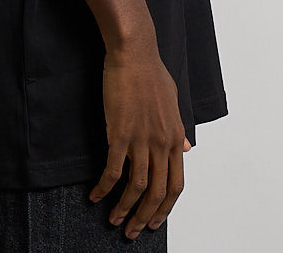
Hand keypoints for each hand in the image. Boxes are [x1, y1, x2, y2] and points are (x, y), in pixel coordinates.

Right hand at [87, 39, 190, 238]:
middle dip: (144, 217)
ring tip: (114, 220)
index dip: (165, 207)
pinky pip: (113, 170)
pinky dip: (104, 187)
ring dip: (124, 208)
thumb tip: (186, 150)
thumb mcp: (174, 101)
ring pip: (136, 187)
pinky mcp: (120, 133)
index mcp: (175, 136)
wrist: (134, 52)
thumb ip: (179, 130)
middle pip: (156, 192)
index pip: (176, 184)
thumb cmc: (151, 72)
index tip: (155, 220)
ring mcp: (141, 139)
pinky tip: (96, 195)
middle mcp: (161, 143)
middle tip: (132, 231)